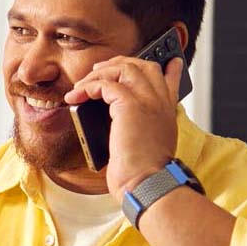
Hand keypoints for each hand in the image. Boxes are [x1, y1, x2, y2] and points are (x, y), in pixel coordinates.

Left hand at [64, 56, 182, 202]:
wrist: (147, 183)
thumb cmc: (143, 174)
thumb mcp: (148, 148)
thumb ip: (140, 130)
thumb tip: (118, 125)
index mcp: (166, 112)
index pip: (168, 79)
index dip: (165, 67)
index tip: (163, 62)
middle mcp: (160, 102)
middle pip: (142, 65)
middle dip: (119, 63)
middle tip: (99, 71)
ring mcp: (147, 100)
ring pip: (123, 68)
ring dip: (98, 75)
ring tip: (81, 86)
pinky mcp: (130, 105)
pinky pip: (105, 83)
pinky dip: (88, 87)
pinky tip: (77, 97)